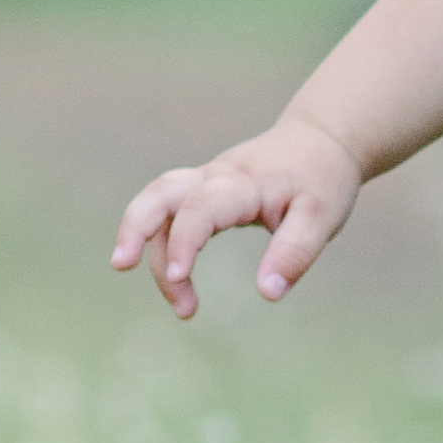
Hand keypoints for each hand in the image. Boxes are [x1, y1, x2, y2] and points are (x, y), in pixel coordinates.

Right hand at [111, 116, 362, 320]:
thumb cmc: (322, 180)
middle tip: (120, 266)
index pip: (201, 208)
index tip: (177, 277)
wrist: (321, 140)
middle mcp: (216, 177)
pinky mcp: (203, 189)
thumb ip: (295, 253)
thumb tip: (267, 293)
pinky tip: (176, 278)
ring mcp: (206, 180)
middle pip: (160, 194)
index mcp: (244, 182)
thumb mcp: (321, 217)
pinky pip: (169, 210)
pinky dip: (160, 240)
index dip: (183, 241)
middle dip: (136, 228)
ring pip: (157, 201)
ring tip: (177, 302)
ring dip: (146, 242)